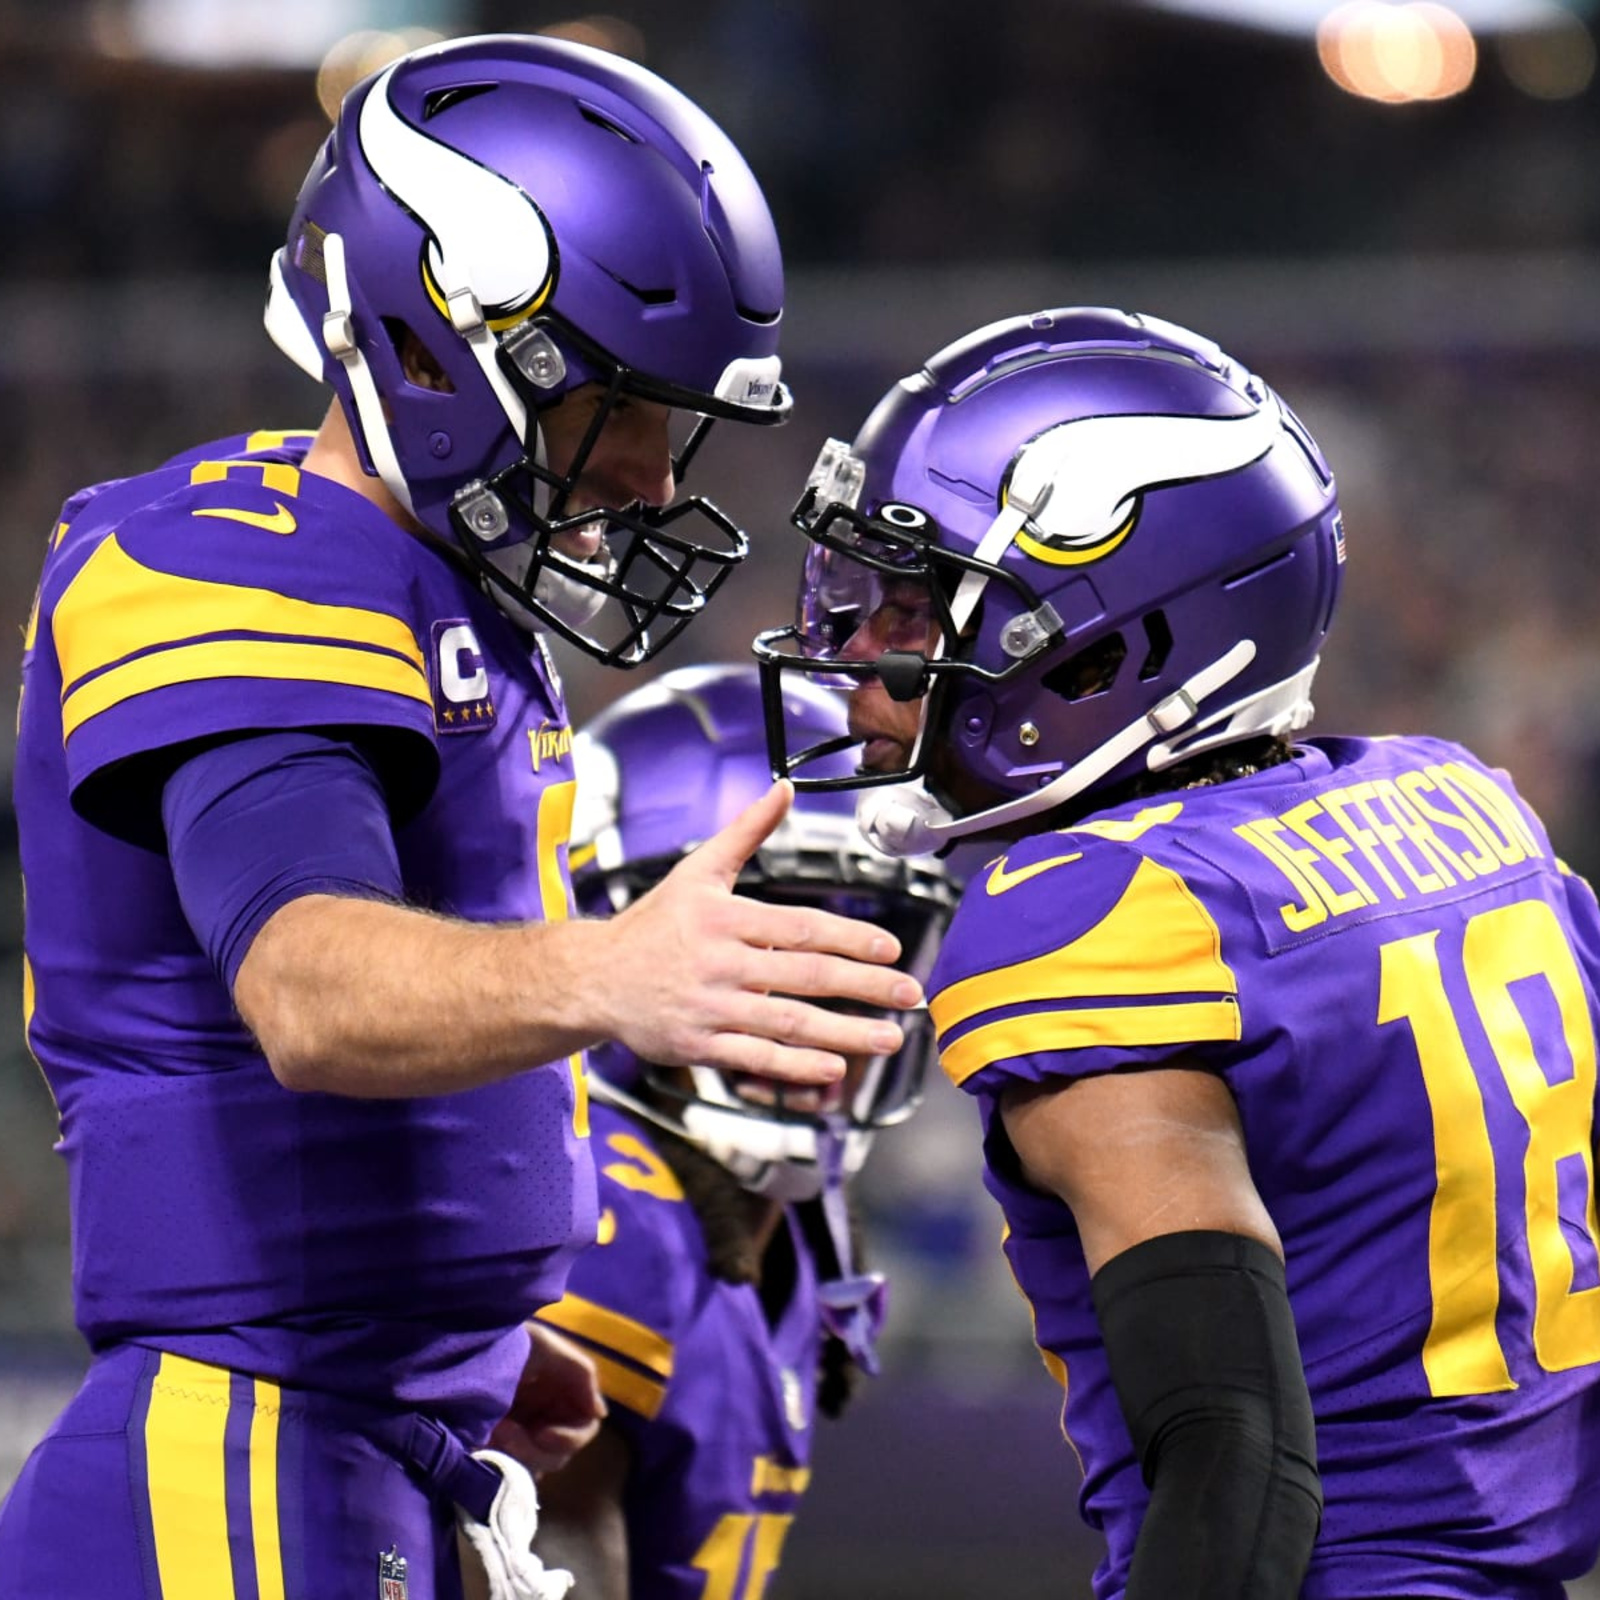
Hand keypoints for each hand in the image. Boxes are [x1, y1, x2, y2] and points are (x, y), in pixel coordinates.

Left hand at [488, 1322, 606, 1476]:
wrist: (460, 1344)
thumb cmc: (507, 1338)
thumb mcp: (543, 1344)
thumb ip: (578, 1372)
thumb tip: (599, 1413)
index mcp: (565, 1395)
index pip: (584, 1428)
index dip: (570, 1437)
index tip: (541, 1433)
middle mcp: (549, 1417)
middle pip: (559, 1453)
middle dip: (534, 1449)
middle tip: (504, 1432)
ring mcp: (524, 1433)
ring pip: (536, 1465)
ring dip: (515, 1455)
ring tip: (491, 1433)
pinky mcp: (498, 1446)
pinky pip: (510, 1469)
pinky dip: (501, 1464)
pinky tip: (484, 1446)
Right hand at [598, 781, 922, 1084]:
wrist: (594, 977)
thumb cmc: (654, 922)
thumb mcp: (698, 870)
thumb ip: (747, 831)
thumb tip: (785, 789)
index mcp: (725, 918)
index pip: (801, 929)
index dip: (850, 939)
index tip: (891, 949)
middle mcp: (721, 964)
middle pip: (806, 976)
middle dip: (866, 986)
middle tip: (911, 994)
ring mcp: (711, 1008)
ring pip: (789, 1024)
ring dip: (846, 1034)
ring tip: (890, 1039)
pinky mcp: (699, 1046)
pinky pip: (757, 1059)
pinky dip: (797, 1067)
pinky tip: (835, 1068)